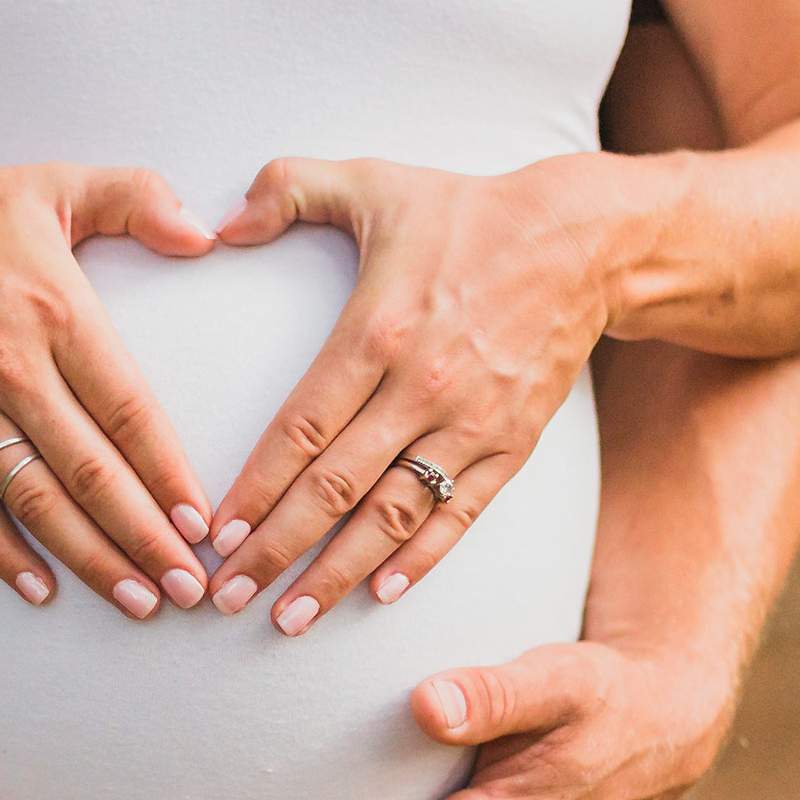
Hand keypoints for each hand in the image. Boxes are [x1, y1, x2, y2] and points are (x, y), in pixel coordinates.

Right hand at [0, 162, 221, 617]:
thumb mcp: (54, 185)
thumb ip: (138, 197)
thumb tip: (206, 233)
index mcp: (56, 312)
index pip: (127, 410)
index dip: (168, 473)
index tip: (203, 522)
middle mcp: (10, 368)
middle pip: (90, 471)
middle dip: (144, 538)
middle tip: (190, 589)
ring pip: (34, 499)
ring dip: (89, 558)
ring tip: (137, 602)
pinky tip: (39, 590)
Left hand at [202, 155, 667, 632]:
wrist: (584, 241)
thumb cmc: (466, 212)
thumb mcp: (373, 180)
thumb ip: (288, 188)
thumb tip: (220, 222)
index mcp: (377, 331)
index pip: (301, 428)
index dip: (256, 488)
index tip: (216, 532)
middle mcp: (422, 386)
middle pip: (335, 487)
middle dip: (276, 549)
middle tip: (227, 595)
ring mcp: (471, 422)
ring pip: (392, 515)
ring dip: (336, 573)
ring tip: (288, 619)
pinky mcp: (513, 444)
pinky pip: (459, 514)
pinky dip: (419, 559)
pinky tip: (378, 594)